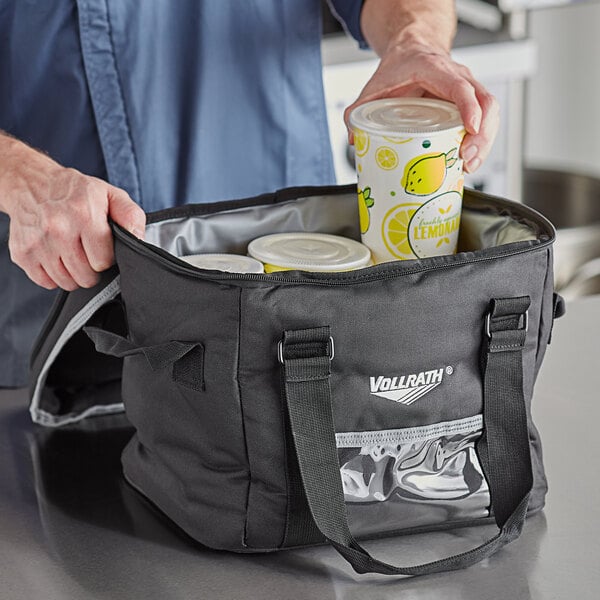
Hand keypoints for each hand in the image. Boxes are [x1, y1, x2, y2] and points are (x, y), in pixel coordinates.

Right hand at [0, 136, 145, 290]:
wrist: (33, 184)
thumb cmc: (76, 193)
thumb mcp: (111, 195)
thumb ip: (131, 216)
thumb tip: (139, 239)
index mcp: (84, 215)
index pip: (103, 262)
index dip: (107, 259)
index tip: (102, 249)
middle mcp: (58, 229)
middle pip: (85, 276)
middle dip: (92, 270)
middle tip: (88, 254)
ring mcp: (37, 243)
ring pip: (66, 282)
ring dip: (74, 274)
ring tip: (73, 254)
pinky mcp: (22, 253)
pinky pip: (46, 282)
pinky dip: (54, 275)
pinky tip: (57, 257)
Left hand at [344, 42, 498, 173]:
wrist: (412, 52)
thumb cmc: (400, 68)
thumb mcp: (374, 86)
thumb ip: (358, 110)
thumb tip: (353, 139)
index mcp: (436, 69)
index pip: (461, 87)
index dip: (469, 108)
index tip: (470, 129)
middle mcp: (459, 78)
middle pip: (485, 103)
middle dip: (482, 135)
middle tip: (466, 159)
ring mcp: (468, 90)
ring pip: (490, 113)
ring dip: (485, 142)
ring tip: (468, 165)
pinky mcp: (470, 105)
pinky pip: (486, 121)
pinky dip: (482, 142)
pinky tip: (469, 161)